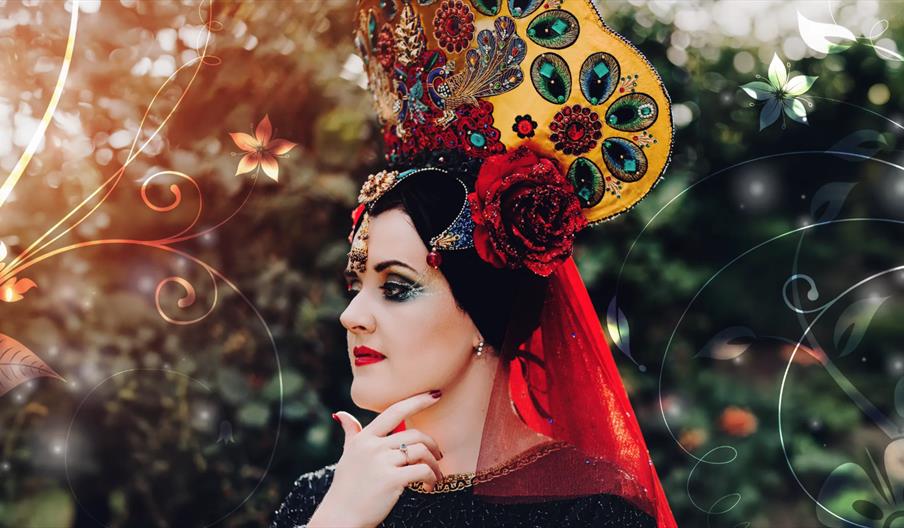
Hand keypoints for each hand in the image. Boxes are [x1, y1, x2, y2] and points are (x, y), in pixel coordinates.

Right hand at [306, 391, 444, 527]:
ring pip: (421, 452)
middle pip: (414, 435)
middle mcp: (372, 446)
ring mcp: (381, 462)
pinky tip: (430, 486)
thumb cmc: (346, 488)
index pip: (394, 411)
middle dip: (432, 444)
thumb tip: (342, 415)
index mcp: (364, 438)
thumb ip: (351, 434)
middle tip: (438, 456)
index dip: (417, 401)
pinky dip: (431, 478)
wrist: (340, 517)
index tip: (435, 394)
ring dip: (434, 464)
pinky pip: (422, 471)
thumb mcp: (347, 456)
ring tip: (435, 476)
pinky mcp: (391, 479)